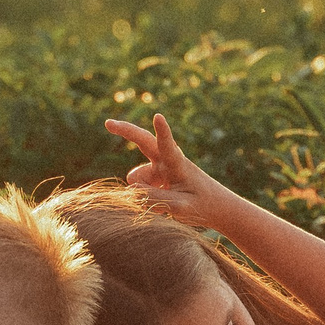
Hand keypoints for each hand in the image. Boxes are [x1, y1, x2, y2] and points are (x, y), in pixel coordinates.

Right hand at [105, 113, 233, 228]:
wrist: (215, 206)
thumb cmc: (203, 205)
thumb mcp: (181, 207)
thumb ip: (156, 198)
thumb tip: (131, 188)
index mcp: (178, 164)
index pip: (169, 146)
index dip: (163, 132)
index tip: (158, 116)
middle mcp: (167, 161)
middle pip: (143, 141)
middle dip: (125, 131)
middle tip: (108, 123)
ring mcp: (161, 167)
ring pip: (137, 179)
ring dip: (143, 191)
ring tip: (165, 203)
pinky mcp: (157, 175)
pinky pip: (139, 186)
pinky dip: (144, 195)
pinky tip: (162, 200)